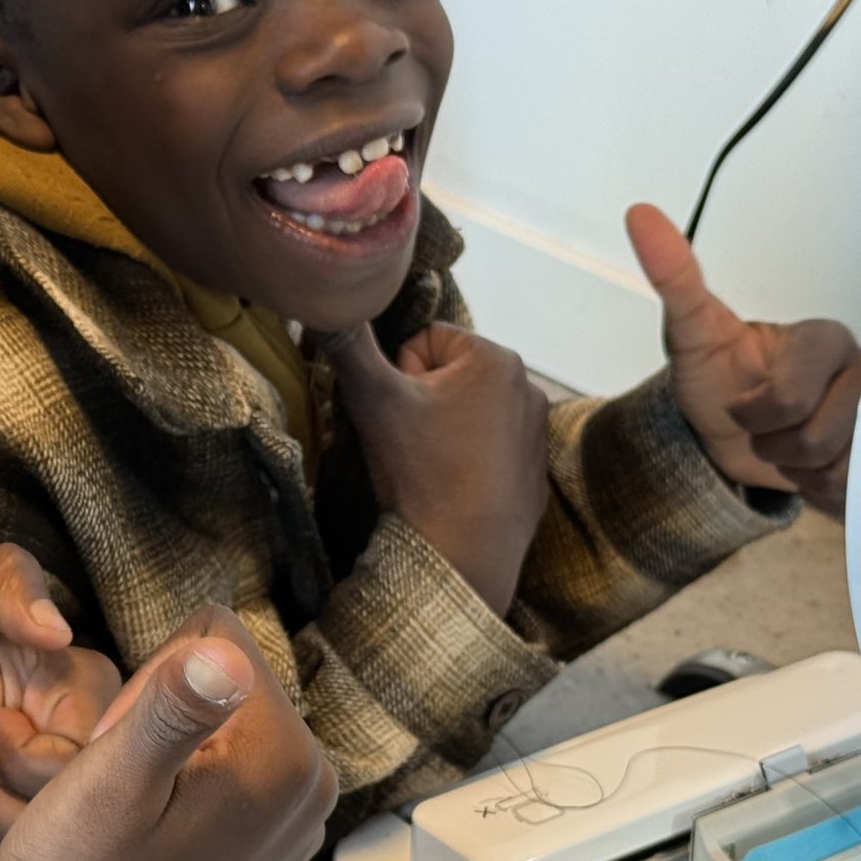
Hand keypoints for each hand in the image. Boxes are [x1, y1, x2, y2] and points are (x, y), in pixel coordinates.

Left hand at [0, 545, 119, 860]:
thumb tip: (58, 625)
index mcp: (47, 668)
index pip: (103, 700)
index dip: (63, 730)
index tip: (0, 728)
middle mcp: (58, 728)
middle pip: (104, 769)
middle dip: (34, 780)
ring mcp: (41, 787)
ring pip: (76, 820)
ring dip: (11, 818)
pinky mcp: (20, 837)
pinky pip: (42, 859)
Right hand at [0, 607, 337, 860]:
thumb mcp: (110, 785)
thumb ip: (172, 709)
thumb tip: (225, 650)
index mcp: (287, 761)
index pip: (214, 637)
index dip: (146, 682)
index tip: (119, 752)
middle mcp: (310, 794)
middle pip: (223, 684)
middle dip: (159, 718)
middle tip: (116, 793)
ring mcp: (289, 834)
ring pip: (216, 734)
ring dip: (164, 761)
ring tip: (125, 824)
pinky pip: (219, 787)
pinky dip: (176, 803)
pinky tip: (142, 853)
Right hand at [317, 321, 550, 611]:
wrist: (462, 555)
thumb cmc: (420, 471)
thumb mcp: (373, 399)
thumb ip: (348, 344)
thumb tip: (323, 305)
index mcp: (495, 358)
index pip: (423, 341)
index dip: (398, 376)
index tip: (400, 415)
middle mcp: (528, 386)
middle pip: (448, 375)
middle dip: (423, 401)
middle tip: (411, 443)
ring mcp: (537, 431)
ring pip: (468, 411)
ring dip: (444, 429)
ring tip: (431, 467)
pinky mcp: (537, 470)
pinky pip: (490, 447)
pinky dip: (470, 459)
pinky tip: (455, 487)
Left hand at [625, 204, 860, 516]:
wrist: (730, 441)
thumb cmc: (720, 382)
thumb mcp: (691, 333)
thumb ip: (674, 278)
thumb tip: (641, 217)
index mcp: (822, 339)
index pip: (792, 394)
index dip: (756, 411)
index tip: (744, 400)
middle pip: (818, 438)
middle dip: (774, 444)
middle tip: (764, 427)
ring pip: (838, 468)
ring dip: (795, 470)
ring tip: (785, 445)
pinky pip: (854, 492)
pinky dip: (819, 491)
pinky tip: (808, 467)